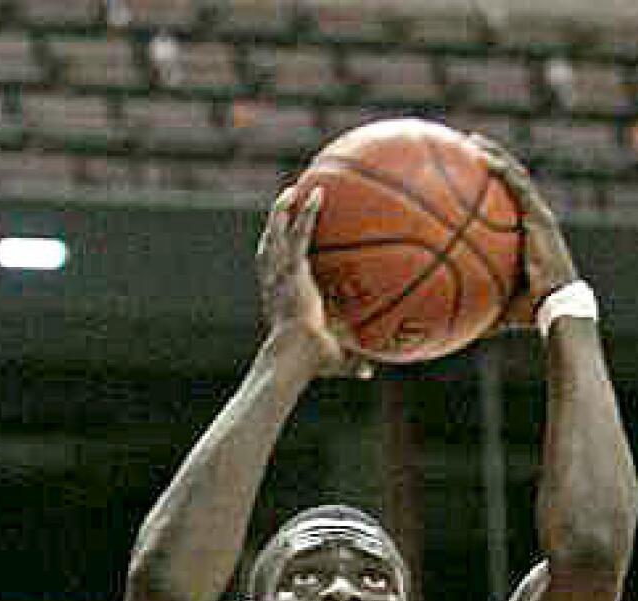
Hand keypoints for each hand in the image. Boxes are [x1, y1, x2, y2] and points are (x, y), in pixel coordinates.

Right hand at [257, 182, 372, 378]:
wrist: (294, 356)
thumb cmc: (309, 363)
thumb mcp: (332, 359)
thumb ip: (351, 360)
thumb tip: (369, 372)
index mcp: (280, 301)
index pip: (274, 274)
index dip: (275, 259)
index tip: (282, 247)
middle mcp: (275, 284)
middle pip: (269, 248)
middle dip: (274, 226)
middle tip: (284, 206)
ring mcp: (281, 275)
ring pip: (276, 235)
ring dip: (282, 211)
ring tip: (293, 190)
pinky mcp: (292, 269)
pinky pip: (299, 234)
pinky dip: (307, 212)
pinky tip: (318, 193)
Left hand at [469, 134, 577, 325]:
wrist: (554, 308)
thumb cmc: (525, 312)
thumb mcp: (491, 303)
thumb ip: (468, 299)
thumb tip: (434, 316)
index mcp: (523, 233)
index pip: (504, 201)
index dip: (486, 184)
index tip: (464, 172)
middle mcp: (532, 218)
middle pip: (508, 180)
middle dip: (488, 160)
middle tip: (463, 146)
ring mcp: (537, 214)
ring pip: (513, 174)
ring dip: (493, 154)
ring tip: (470, 139)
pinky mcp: (539, 216)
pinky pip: (516, 185)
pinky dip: (500, 169)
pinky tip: (480, 158)